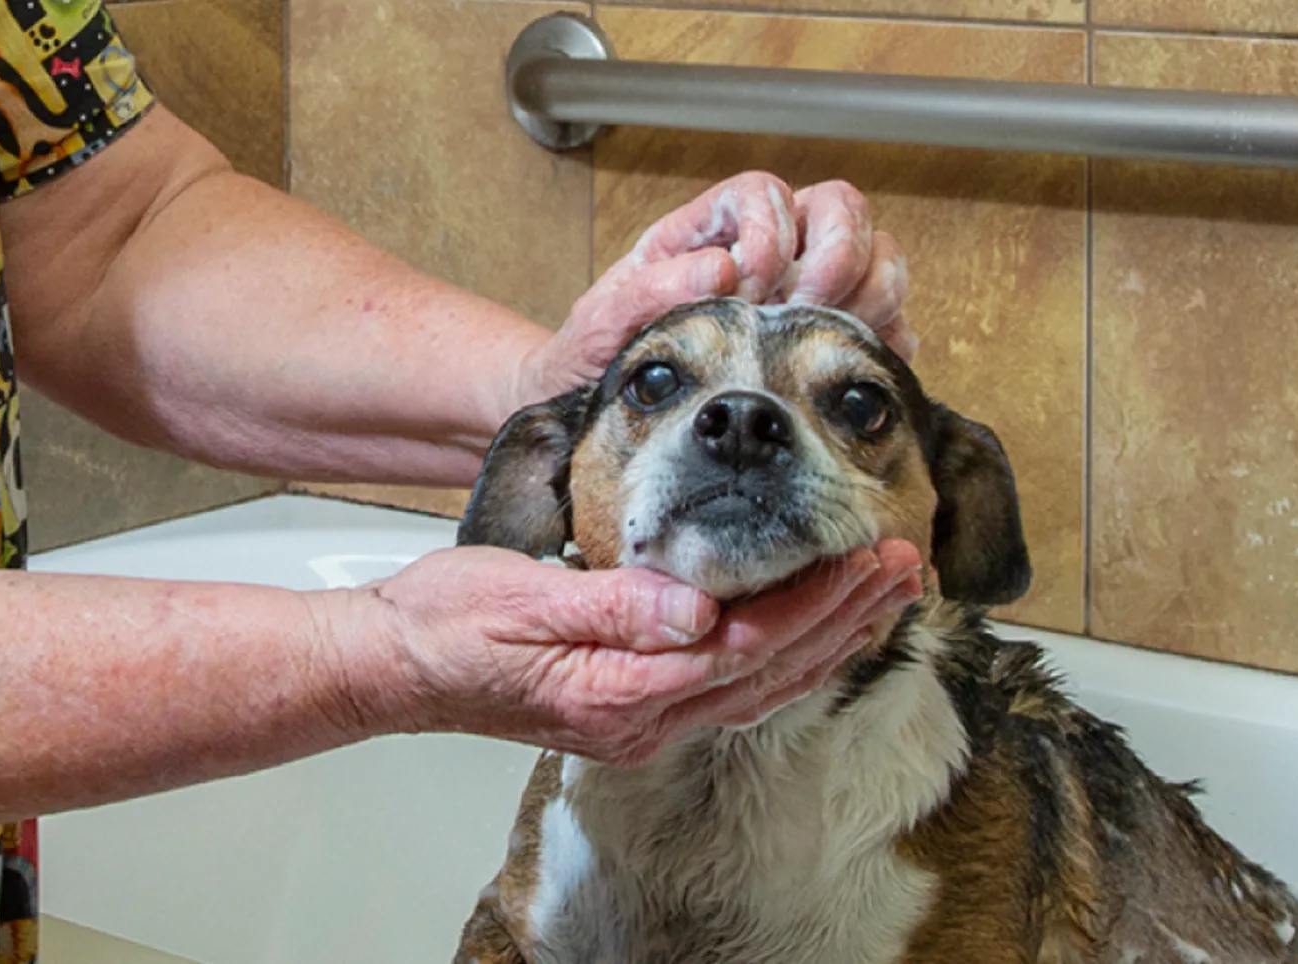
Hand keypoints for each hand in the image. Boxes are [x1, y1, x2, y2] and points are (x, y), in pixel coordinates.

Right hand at [326, 540, 923, 764]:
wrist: (393, 667)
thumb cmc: (444, 625)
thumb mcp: (520, 597)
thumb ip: (613, 606)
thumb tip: (695, 607)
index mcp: (617, 690)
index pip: (742, 646)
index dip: (812, 603)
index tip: (866, 559)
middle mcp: (638, 719)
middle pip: (767, 673)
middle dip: (844, 619)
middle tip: (905, 566)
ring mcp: (637, 722)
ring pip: (758, 686)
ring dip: (826, 639)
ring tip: (881, 594)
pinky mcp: (630, 710)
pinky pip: (729, 688)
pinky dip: (782, 656)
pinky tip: (810, 633)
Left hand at [513, 172, 913, 409]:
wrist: (595, 409)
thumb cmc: (595, 358)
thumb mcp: (600, 323)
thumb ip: (647, 291)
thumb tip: (719, 270)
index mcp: (707, 230)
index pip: (765, 190)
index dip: (771, 228)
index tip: (751, 284)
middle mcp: (767, 250)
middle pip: (840, 207)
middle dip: (837, 253)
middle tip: (807, 306)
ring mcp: (807, 293)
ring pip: (877, 256)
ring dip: (871, 291)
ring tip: (830, 335)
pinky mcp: (830, 343)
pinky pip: (887, 324)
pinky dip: (885, 340)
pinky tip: (854, 367)